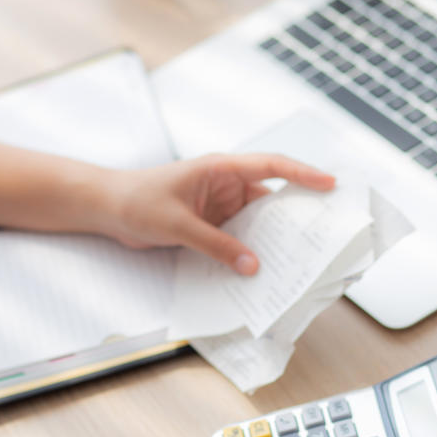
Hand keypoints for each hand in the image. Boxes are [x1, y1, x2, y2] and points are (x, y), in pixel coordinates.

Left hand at [105, 154, 334, 274]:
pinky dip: (249, 252)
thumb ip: (215, 245)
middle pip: (270, 198)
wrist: (107, 209)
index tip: (329, 184)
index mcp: (220, 169)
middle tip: (325, 232)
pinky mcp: (211, 226)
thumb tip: (252, 265)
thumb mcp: (178, 224)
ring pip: (256, 223)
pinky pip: (238, 239)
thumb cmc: (137, 200)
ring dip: (271, 240)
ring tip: (298, 259)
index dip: (302, 174)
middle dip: (295, 214)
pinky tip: (260, 270)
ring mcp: (219, 207)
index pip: (270, 166)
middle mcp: (225, 185)